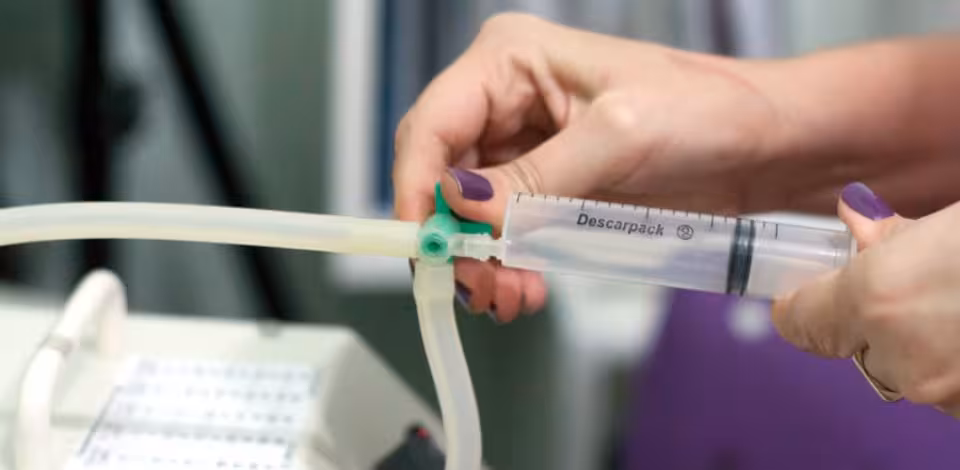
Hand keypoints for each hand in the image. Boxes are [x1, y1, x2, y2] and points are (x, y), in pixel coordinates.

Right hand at [394, 13, 804, 322]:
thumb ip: (534, 177)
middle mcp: (510, 98)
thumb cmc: (710, 109)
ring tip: (507, 295)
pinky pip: (506, 227)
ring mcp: (528, 143)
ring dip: (480, 258)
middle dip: (452, 235)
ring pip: (470, 210)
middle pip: (442, 174)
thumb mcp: (618, 138)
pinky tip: (524, 285)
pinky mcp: (551, 182)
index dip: (416, 187)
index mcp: (513, 61)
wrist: (767, 145)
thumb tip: (463, 208)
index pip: (433, 124)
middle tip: (472, 283)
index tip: (422, 244)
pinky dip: (507, 262)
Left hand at [773, 182, 959, 415]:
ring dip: (919, 344)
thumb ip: (893, 233)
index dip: (795, 308)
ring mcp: (942, 391)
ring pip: (906, 370)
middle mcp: (902, 354)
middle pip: (859, 345)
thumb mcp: (952, 225)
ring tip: (954, 305)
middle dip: (877, 320)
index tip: (791, 301)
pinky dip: (953, 364)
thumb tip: (855, 216)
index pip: (803, 320)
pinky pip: (944, 388)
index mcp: (881, 297)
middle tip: (915, 287)